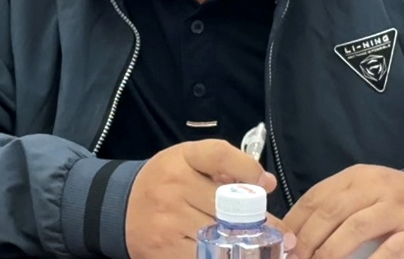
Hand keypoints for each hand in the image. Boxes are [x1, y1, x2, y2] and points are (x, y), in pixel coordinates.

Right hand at [125, 139, 291, 258]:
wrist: (119, 207)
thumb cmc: (165, 181)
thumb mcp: (188, 161)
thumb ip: (226, 167)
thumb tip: (267, 183)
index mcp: (182, 158)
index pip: (220, 155)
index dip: (249, 170)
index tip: (266, 185)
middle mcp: (174, 187)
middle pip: (229, 205)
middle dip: (260, 223)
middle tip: (283, 238)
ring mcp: (168, 221)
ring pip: (220, 237)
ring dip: (248, 248)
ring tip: (267, 253)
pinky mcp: (163, 251)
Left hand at [284, 166, 403, 258]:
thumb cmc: (393, 200)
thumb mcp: (363, 192)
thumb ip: (334, 205)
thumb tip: (295, 233)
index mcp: (356, 177)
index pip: (317, 196)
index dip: (295, 221)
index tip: (281, 243)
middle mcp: (375, 188)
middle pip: (332, 212)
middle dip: (308, 239)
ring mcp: (396, 210)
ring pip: (356, 229)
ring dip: (330, 252)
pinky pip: (389, 252)